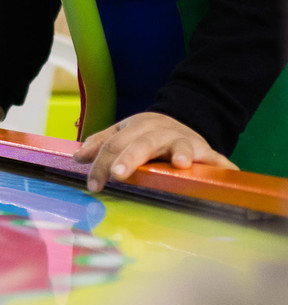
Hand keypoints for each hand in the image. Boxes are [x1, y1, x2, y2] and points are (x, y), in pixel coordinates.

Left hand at [73, 112, 236, 191]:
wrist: (184, 119)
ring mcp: (184, 140)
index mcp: (135, 127)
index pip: (113, 144)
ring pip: (181, 146)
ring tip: (180, 164)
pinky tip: (225, 171)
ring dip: (181, 154)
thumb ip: (102, 143)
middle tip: (118, 173)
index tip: (94, 185)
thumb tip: (78, 157)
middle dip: (130, 158)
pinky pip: (215, 158)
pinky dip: (220, 164)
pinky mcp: (206, 151)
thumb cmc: (147, 133)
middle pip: (141, 144)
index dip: (101, 164)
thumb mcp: (123, 133)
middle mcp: (159, 132)